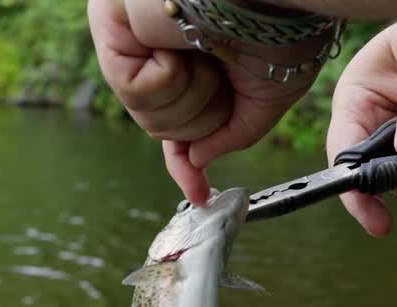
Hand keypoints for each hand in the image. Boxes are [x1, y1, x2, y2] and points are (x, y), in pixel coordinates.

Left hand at [88, 0, 329, 203]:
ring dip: (190, 99)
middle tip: (223, 79)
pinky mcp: (110, 21)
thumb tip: (196, 160)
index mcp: (192, 50)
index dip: (186, 159)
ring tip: (210, 57)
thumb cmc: (287, 27)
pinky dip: (168, 80)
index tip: (199, 193)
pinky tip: (183, 48)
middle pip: (160, 124)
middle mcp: (156, 39)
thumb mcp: (266, 97)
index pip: (175, 112)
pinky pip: (131, 90)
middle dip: (199, 119)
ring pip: (146, 114)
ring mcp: (130, 29)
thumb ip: (230, 134)